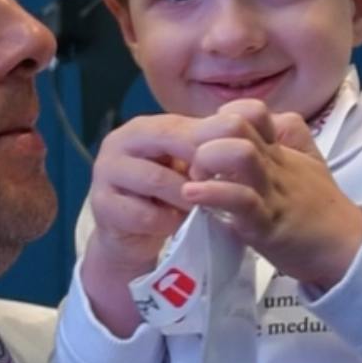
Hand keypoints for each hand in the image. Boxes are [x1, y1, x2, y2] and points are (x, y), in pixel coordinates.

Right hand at [81, 109, 291, 334]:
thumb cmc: (165, 196)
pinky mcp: (101, 207)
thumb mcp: (186, 166)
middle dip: (199, 166)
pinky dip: (168, 222)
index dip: (212, 142)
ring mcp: (104, 174)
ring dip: (186, 198)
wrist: (131, 236)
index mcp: (142, 128)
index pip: (182, 126)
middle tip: (224, 185)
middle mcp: (118, 143)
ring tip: (204, 209)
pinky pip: (143, 214)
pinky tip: (178, 226)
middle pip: (166, 143)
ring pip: (156, 180)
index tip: (240, 161)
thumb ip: (209, 146)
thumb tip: (260, 128)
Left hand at [181, 99, 361, 291]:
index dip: (221, 118)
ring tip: (195, 180)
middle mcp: (274, 163)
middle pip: (236, 122)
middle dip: (204, 137)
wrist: (348, 248)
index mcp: (281, 148)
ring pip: (239, 153)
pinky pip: (240, 199)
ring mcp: (271, 191)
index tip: (209, 143)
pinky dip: (211, 194)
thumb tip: (259, 122)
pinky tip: (193, 195)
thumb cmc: (319, 209)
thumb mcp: (307, 162)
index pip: (251, 109)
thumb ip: (288, 137)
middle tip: (194, 165)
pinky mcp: (268, 223)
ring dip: (207, 161)